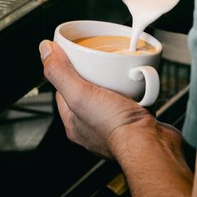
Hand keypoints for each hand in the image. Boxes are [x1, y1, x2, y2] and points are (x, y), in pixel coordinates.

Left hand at [39, 40, 153, 158]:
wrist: (151, 146)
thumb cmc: (116, 128)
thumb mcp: (79, 93)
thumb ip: (59, 72)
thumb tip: (44, 50)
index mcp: (75, 122)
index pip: (64, 89)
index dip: (67, 71)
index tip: (74, 57)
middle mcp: (93, 127)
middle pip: (88, 91)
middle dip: (94, 75)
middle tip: (102, 62)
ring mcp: (115, 127)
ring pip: (111, 96)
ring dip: (117, 83)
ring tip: (122, 72)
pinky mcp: (136, 125)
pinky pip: (133, 102)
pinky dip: (137, 91)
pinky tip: (140, 85)